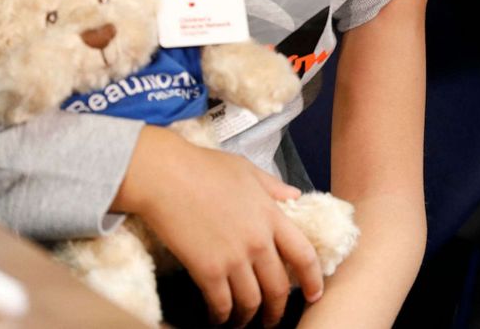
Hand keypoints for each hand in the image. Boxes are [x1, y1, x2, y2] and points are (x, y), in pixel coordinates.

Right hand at [113, 127, 323, 327]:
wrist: (165, 175)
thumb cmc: (204, 167)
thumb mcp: (248, 170)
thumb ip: (273, 187)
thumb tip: (294, 195)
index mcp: (272, 215)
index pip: (304, 254)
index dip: (313, 279)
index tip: (314, 294)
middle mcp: (259, 241)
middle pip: (278, 287)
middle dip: (278, 309)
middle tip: (273, 320)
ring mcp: (234, 257)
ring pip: (252, 301)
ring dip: (249, 318)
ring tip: (244, 323)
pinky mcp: (207, 270)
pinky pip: (222, 303)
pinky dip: (222, 315)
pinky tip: (219, 317)